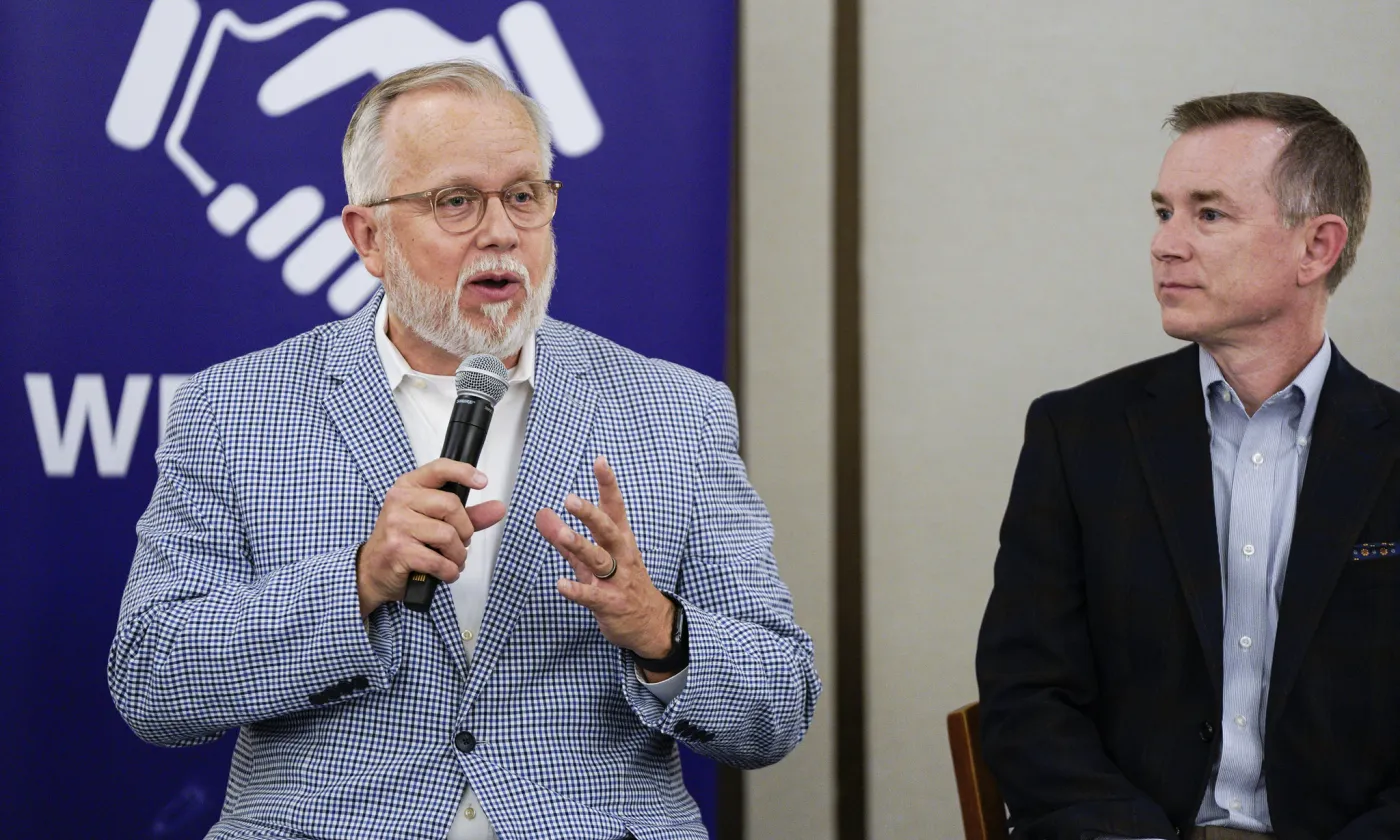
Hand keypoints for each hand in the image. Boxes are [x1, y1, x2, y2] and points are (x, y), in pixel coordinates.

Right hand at [357, 459, 506, 616]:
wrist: (372, 571)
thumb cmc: (404, 541)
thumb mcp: (434, 521)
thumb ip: (469, 515)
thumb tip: (498, 508)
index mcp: (408, 486)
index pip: (439, 468)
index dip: (464, 472)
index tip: (482, 482)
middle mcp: (400, 501)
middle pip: (451, 505)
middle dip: (465, 529)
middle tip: (460, 541)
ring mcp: (397, 525)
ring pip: (447, 535)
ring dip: (458, 555)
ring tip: (451, 559)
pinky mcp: (398, 550)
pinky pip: (439, 561)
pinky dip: (449, 571)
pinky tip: (444, 571)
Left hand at [536, 456, 674, 668]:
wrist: (651, 623)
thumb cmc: (622, 584)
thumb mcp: (594, 557)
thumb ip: (565, 537)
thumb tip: (542, 514)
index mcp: (620, 540)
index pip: (614, 507)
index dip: (607, 484)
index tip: (599, 461)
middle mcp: (621, 556)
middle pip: (607, 529)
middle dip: (590, 514)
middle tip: (571, 499)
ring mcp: (617, 580)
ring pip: (599, 559)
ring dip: (580, 545)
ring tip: (562, 533)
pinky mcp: (611, 603)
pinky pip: (593, 595)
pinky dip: (577, 590)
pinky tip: (561, 585)